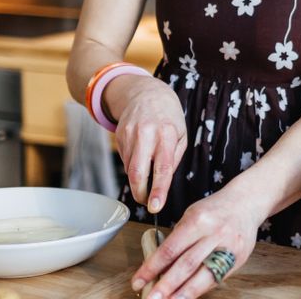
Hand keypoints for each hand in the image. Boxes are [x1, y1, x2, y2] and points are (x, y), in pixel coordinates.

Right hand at [107, 75, 186, 212]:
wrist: (146, 93)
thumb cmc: (169, 117)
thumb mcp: (181, 135)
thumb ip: (174, 158)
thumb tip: (164, 182)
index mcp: (166, 134)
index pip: (162, 168)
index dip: (158, 190)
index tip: (155, 206)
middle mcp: (146, 134)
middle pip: (137, 173)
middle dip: (140, 194)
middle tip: (146, 202)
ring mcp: (129, 135)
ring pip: (129, 169)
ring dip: (138, 180)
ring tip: (148, 173)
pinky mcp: (119, 136)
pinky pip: (125, 160)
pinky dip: (133, 165)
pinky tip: (141, 156)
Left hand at [131, 189, 264, 298]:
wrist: (247, 202)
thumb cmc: (215, 209)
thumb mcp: (192, 216)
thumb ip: (178, 240)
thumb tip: (159, 267)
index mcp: (198, 220)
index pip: (170, 249)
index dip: (152, 268)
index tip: (138, 281)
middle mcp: (214, 234)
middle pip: (186, 265)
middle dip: (166, 286)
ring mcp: (228, 248)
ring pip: (203, 277)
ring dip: (182, 294)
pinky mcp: (239, 259)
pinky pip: (216, 279)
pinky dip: (199, 289)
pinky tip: (187, 296)